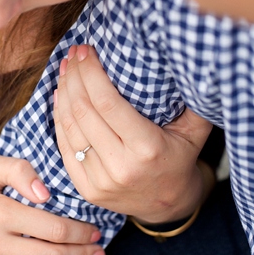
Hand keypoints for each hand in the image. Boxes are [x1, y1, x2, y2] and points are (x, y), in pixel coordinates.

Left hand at [53, 44, 211, 222]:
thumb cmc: (180, 157)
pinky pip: (64, 146)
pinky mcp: (85, 189)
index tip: (86, 50)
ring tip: (65, 70)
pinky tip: (59, 96)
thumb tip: (189, 63)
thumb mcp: (195, 131)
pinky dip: (58, 118)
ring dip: (63, 93)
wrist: (167, 205)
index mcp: (147, 148)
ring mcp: (100, 181)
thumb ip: (193, 101)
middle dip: (74, 77)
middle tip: (73, 53)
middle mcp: (121, 166)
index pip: (107, 102)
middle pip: (83, 110)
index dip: (91, 73)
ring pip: (69, 126)